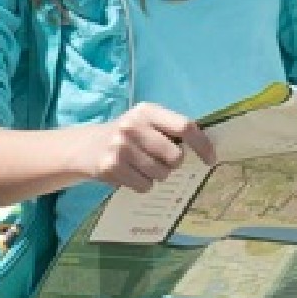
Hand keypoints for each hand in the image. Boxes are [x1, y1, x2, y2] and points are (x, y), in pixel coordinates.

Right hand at [60, 103, 216, 190]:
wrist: (85, 147)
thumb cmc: (126, 136)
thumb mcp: (145, 123)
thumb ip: (170, 130)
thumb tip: (205, 148)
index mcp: (147, 111)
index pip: (184, 126)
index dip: (202, 145)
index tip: (210, 160)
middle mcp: (133, 126)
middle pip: (175, 157)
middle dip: (173, 164)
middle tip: (160, 161)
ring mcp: (121, 147)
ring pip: (161, 174)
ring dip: (156, 176)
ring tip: (141, 167)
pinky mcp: (111, 167)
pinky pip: (144, 186)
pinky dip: (142, 185)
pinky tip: (130, 174)